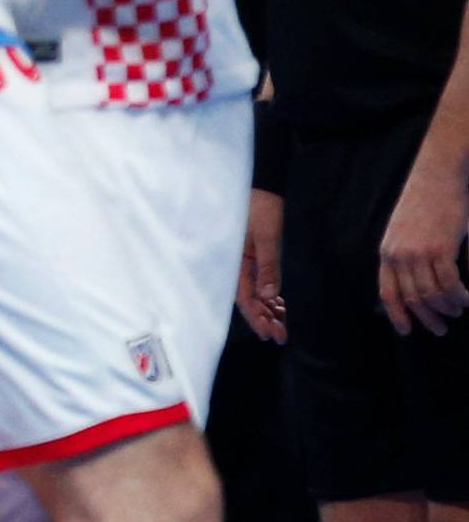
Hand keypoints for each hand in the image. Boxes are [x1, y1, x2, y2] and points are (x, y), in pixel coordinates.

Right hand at [236, 187, 286, 342]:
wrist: (263, 184)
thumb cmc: (261, 206)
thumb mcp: (267, 236)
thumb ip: (268, 265)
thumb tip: (270, 295)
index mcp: (237, 262)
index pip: (245, 298)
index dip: (257, 318)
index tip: (270, 334)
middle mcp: (241, 265)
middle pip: (251, 299)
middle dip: (265, 319)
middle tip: (281, 337)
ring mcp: (248, 261)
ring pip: (258, 293)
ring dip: (270, 310)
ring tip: (285, 325)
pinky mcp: (257, 255)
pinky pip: (263, 282)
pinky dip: (272, 295)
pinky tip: (281, 305)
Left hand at [379, 148, 468, 336]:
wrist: (438, 173)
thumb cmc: (426, 201)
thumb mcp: (406, 230)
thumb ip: (407, 256)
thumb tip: (417, 286)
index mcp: (387, 252)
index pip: (388, 293)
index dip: (398, 315)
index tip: (408, 331)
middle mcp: (399, 255)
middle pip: (412, 299)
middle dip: (428, 318)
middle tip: (441, 329)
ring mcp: (419, 253)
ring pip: (432, 294)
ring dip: (447, 308)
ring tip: (458, 311)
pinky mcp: (440, 248)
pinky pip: (449, 283)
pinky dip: (459, 296)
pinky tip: (467, 299)